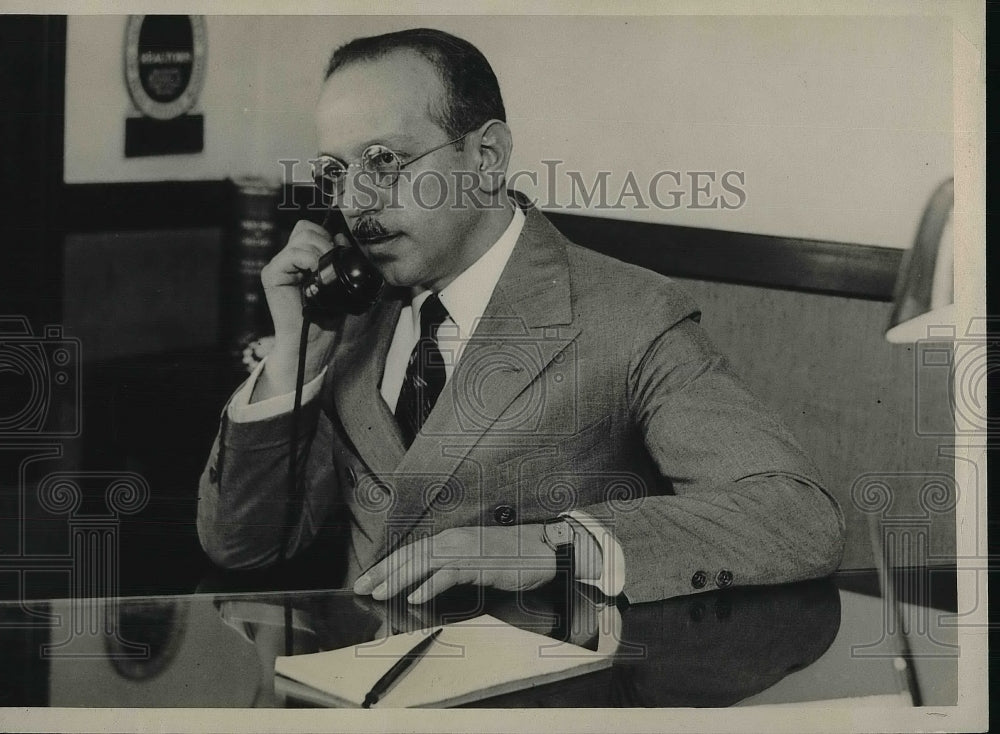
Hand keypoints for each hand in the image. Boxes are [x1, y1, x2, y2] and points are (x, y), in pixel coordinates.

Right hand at [253, 220, 343, 398]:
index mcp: (301, 259)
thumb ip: (336, 258)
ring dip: (320, 252)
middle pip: (305, 229)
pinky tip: (315, 274)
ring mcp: (278, 266)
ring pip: (300, 238)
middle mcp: (287, 260)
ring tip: (324, 273)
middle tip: (332, 264)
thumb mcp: (339, 281)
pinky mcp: (271, 275)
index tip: (337, 256)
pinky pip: (292, 254)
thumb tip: (339, 236)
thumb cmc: (327, 315)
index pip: (309, 230)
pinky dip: (309, 260)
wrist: (313, 341)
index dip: (326, 237)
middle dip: (325, 242)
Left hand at [353, 525, 557, 604]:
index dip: (386, 565)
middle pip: (410, 555)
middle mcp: (453, 540)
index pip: (411, 551)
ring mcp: (466, 551)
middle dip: (383, 572)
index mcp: (450, 539)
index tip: (366, 579)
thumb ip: (450, 566)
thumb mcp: (474, 558)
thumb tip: (424, 582)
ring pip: (424, 563)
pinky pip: (449, 574)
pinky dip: (430, 585)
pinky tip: (415, 597)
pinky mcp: (479, 564)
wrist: (542, 549)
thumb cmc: (511, 556)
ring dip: (399, 579)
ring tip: (380, 593)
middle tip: (361, 587)